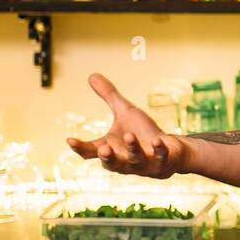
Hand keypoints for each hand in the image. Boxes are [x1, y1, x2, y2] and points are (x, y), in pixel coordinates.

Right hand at [66, 73, 191, 178]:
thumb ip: (109, 96)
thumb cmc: (142, 132)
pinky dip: (159, 150)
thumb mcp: (125, 112)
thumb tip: (91, 75)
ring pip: (136, 160)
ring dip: (133, 148)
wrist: (169, 148)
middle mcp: (125, 161)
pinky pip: (160, 158)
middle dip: (108, 158)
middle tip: (103, 149)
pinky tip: (157, 140)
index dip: (80, 148)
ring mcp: (144, 164)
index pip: (91, 153)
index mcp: (111, 150)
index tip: (70, 140)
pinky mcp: (162, 162)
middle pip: (112, 164)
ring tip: (129, 135)